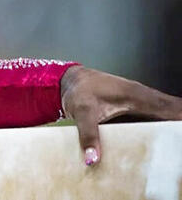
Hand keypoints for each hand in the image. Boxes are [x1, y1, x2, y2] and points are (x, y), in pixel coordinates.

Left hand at [60, 65, 181, 165]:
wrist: (69, 81)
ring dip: (171, 127)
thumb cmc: (78, 90)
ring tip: (172, 147)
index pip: (172, 107)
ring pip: (165, 114)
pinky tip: (159, 142)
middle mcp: (144, 97)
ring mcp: (141, 102)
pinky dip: (160, 127)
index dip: (181, 118)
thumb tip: (93, 159)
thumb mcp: (82, 112)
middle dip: (177, 127)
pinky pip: (154, 118)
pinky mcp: (135, 109)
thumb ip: (89, 135)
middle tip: (176, 146)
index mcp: (138, 96)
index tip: (180, 135)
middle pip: (173, 111)